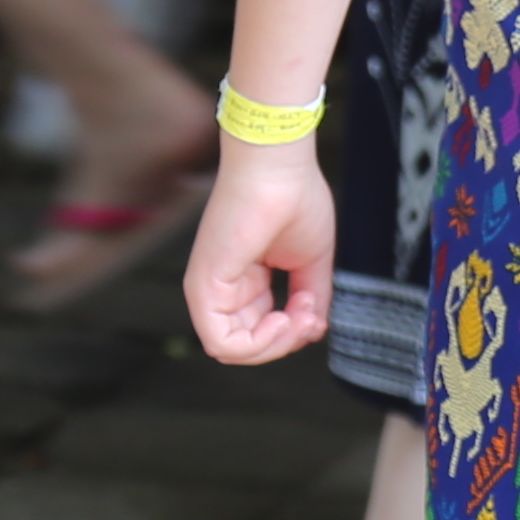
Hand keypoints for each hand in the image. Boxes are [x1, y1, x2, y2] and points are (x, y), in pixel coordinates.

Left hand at [182, 135, 334, 364]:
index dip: (293, 333)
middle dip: (287, 342)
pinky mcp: (202, 287)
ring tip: (299, 317)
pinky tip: (283, 321)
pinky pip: (222, 343)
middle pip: (249, 345)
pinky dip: (259, 345)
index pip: (261, 331)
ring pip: (235, 351)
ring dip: (276, 345)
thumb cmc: (294, 198)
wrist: (279, 168)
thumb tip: (312, 329)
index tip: (316, 314)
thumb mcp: (311, 261)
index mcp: (244, 280)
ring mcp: (208, 288)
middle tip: (312, 318)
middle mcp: (222, 287)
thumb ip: (310, 299)